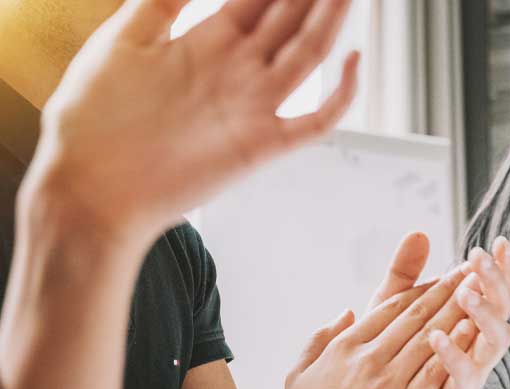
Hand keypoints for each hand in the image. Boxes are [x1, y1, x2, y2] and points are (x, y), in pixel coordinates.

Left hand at [23, 0, 357, 250]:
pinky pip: (315, 121)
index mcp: (206, 42)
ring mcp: (252, 108)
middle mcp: (235, 72)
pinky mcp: (261, 148)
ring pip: (307, 55)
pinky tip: (352, 61)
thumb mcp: (124, 38)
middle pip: (289, 18)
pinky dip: (340, 95)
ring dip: (330, 20)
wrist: (91, 185)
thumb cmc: (93, 121)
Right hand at [280, 253, 509, 388]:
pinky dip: (456, 349)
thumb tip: (343, 312)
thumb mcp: (300, 371)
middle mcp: (367, 357)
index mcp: (345, 345)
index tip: (443, 276)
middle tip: (472, 271)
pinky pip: (436, 372)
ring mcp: (386, 382)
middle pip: (416, 315)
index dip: (422, 288)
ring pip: (430, 337)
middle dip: (448, 290)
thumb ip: (322, 337)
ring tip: (480, 292)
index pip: (391, 307)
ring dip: (459, 311)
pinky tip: (474, 333)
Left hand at [366, 232, 509, 388]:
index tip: (499, 242)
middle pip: (504, 307)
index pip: (497, 287)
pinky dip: (455, 354)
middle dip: (496, 281)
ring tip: (464, 293)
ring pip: (498, 339)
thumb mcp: (391, 308)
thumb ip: (405, 273)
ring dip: (485, 313)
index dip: (503, 266)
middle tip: (479, 260)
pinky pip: (467, 376)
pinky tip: (436, 336)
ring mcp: (473, 370)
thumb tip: (419, 233)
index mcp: (468, 318)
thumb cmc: (386, 356)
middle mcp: (477, 342)